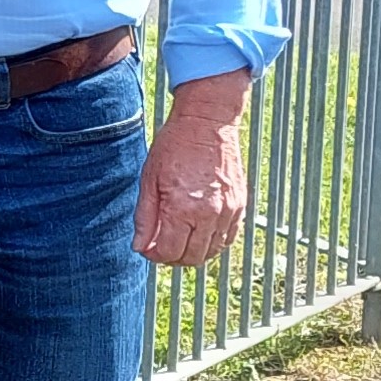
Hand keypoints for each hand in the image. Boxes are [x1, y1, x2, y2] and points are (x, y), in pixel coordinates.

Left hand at [136, 71, 250, 267]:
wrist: (207, 123)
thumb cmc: (175, 147)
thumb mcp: (149, 181)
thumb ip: (145, 218)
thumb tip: (140, 247)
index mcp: (183, 209)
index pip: (169, 252)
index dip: (154, 255)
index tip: (147, 247)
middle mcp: (210, 214)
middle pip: (191, 258)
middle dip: (172, 257)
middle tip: (160, 245)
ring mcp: (229, 211)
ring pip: (211, 252)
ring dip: (192, 253)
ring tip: (178, 238)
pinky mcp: (240, 205)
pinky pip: (228, 238)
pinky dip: (212, 243)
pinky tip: (198, 232)